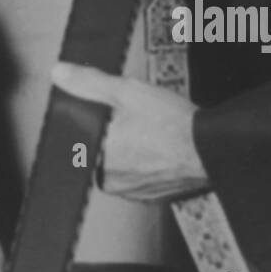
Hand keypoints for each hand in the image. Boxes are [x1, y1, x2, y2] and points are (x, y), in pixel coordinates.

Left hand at [51, 64, 207, 202]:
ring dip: (126, 150)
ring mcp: (131, 193)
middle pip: (97, 152)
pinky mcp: (151, 198)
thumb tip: (59, 73)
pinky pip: (137, 177)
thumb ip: (88, 83)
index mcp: (96, 160)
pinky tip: (157, 147)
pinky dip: (143, 163)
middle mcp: (110, 183)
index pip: (76, 141)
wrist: (211, 149)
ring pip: (118, 165)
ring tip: (147, 132)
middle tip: (132, 120)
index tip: (107, 117)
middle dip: (109, 135)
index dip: (90, 124)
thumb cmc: (171, 124)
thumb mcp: (125, 91)